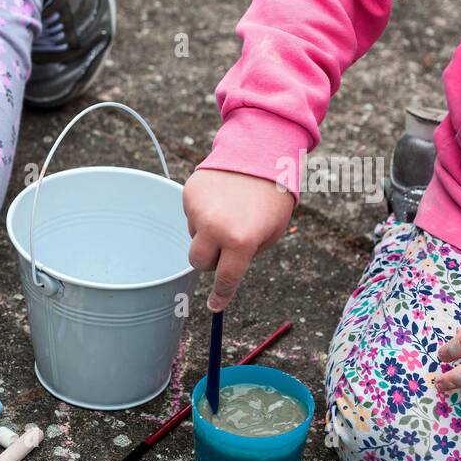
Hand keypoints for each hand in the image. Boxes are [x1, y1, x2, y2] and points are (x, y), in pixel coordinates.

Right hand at [183, 168, 294, 310]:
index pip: (226, 279)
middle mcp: (215, 229)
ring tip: (228, 211)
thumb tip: (226, 268)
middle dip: (211, 259)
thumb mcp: (271, 232)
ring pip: (194, 237)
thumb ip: (248, 253)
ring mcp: (198, 212)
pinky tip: (219, 198)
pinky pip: (190, 215)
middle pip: (199, 262)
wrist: (260, 154)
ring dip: (206, 233)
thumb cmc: (271, 197)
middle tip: (226, 245)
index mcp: (242, 241)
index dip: (221, 296)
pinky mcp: (189, 195)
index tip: (215, 306)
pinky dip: (202, 212)